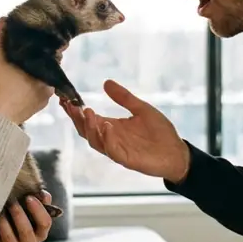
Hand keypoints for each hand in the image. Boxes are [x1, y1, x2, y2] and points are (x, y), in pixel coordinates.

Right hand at [0, 18, 54, 124]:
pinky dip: (35, 88)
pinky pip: (41, 92)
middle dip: (42, 60)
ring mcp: (47, 95)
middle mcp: (50, 80)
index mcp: (44, 66)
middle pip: (50, 65)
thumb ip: (0, 38)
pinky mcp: (41, 106)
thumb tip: (4, 19)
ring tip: (24, 71)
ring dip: (38, 74)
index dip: (46, 46)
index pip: (52, 52)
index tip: (39, 43)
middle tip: (28, 56)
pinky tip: (23, 85)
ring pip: (46, 78)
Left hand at [0, 191, 53, 241]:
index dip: (38, 210)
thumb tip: (42, 194)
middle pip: (27, 231)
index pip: (45, 222)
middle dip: (19, 215)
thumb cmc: (20, 218)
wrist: (4, 239)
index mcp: (41, 232)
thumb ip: (38, 200)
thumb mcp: (30, 209)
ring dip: (4, 225)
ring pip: (10, 240)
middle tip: (11, 203)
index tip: (29, 197)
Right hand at [61, 79, 190, 182]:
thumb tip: (106, 83)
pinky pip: (112, 150)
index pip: (88, 119)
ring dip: (90, 127)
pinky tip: (107, 126)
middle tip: (71, 105)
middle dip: (77, 118)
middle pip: (86, 130)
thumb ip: (124, 98)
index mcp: (112, 127)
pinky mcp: (126, 159)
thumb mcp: (141, 109)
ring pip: (95, 141)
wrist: (177, 152)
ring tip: (88, 112)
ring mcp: (117, 149)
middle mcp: (111, 138)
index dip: (76, 110)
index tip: (65, 98)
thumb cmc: (160, 132)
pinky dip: (107, 139)